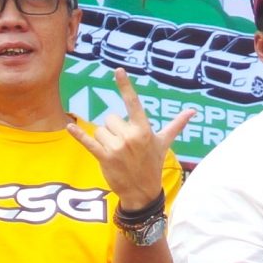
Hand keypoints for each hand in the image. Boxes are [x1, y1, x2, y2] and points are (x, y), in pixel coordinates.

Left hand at [68, 69, 194, 204]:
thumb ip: (176, 124)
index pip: (133, 103)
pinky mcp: (104, 158)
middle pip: (110, 119)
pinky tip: (69, 127)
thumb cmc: (153, 163)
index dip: (125, 86)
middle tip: (124, 145)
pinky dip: (78, 135)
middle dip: (114, 129)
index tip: (118, 70)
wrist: (142, 192)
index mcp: (144, 130)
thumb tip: (192, 111)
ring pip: (100, 130)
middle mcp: (130, 137)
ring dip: (104, 139)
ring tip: (116, 152)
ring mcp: (116, 148)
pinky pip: (88, 142)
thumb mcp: (164, 143)